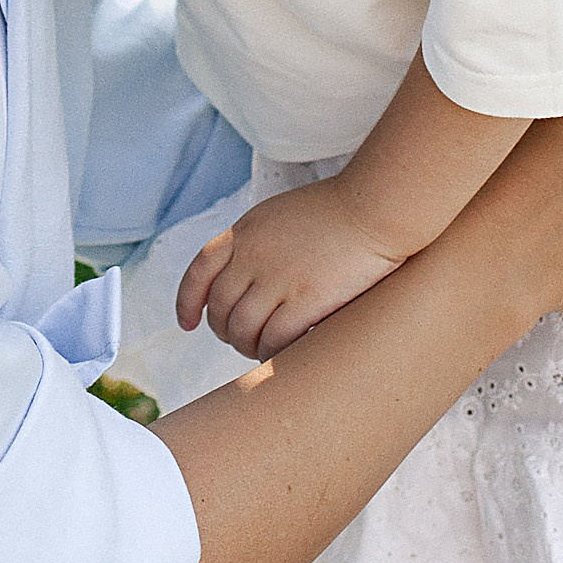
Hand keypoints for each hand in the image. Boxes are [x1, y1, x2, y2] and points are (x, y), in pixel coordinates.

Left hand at [175, 178, 404, 360]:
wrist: (375, 208)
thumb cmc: (339, 211)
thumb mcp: (281, 214)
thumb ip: (258, 242)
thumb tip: (246, 275)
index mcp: (246, 231)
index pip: (200, 269)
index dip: (187, 300)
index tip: (188, 323)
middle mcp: (253, 254)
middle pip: (219, 306)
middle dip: (224, 330)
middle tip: (241, 340)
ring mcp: (278, 278)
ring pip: (242, 329)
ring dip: (247, 346)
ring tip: (261, 350)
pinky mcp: (306, 300)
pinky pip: (273, 340)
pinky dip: (272, 353)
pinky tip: (282, 355)